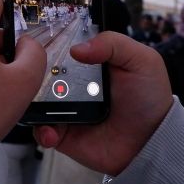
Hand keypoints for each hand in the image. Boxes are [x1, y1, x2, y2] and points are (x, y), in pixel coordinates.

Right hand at [34, 32, 173, 175]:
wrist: (150, 143)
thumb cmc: (149, 99)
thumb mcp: (141, 60)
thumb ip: (113, 43)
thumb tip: (76, 49)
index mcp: (90, 62)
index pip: (62, 46)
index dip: (48, 41)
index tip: (36, 39)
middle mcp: (73, 83)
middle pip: (42, 72)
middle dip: (33, 72)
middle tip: (32, 74)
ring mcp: (65, 108)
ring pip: (36, 99)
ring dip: (32, 101)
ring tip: (38, 105)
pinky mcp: (61, 132)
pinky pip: (41, 129)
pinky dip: (41, 130)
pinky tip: (52, 131)